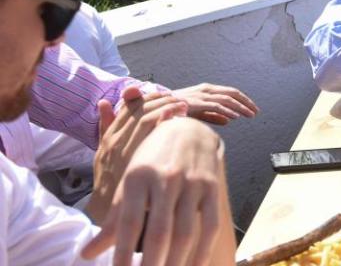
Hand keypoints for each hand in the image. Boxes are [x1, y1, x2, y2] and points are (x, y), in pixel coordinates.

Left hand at [82, 117, 230, 265]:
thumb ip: (113, 220)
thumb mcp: (129, 182)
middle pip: (159, 231)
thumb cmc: (152, 160)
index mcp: (138, 177)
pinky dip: (203, 251)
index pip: (129, 223)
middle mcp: (165, 179)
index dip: (123, 254)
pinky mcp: (212, 187)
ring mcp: (192, 182)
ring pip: (186, 231)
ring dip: (176, 263)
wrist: (188, 128)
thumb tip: (88, 254)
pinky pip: (210, 225)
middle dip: (152, 265)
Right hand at [87, 86, 187, 222]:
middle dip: (160, 99)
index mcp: (109, 137)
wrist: (108, 211)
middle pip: (139, 109)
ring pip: (147, 117)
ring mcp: (126, 149)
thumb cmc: (110, 181)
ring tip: (181, 105)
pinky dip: (166, 120)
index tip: (163, 94)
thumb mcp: (102, 152)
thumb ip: (105, 126)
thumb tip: (103, 102)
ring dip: (166, 107)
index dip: (147, 97)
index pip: (128, 107)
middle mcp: (116, 140)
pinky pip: (152, 131)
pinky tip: (178, 118)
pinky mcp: (138, 158)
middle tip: (176, 97)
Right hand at [172, 83, 258, 124]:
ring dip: (240, 107)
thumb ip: (214, 116)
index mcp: (207, 90)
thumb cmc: (178, 109)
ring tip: (250, 114)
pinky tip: (235, 116)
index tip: (253, 108)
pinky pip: (216, 106)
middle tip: (256, 111)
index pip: (230, 92)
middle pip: (232, 93)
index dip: (243, 100)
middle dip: (246, 102)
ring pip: (227, 99)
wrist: (157, 107)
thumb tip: (230, 120)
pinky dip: (227, 111)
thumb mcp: (199, 112)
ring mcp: (201, 95)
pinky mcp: (196, 103)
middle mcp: (206, 90)